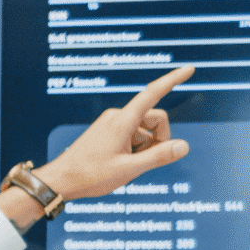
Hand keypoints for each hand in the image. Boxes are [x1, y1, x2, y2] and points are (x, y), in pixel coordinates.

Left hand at [34, 65, 193, 200]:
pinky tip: (119, 164)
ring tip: (124, 165)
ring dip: (144, 147)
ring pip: (144, 130)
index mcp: (122, 121)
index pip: (152, 94)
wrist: (59, 181)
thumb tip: (183, 146)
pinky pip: (132, 135)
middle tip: (143, 162)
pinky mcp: (107, 131)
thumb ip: (158, 157)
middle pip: (155, 119)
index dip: (172, 80)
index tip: (190, 69)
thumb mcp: (129, 170)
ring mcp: (111, 124)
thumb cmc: (89, 176)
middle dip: (159, 139)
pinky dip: (134, 149)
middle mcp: (117, 117)